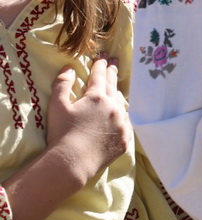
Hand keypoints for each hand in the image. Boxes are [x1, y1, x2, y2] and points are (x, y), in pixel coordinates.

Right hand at [46, 59, 130, 184]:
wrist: (72, 162)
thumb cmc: (61, 133)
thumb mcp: (57, 106)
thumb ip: (62, 84)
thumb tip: (69, 68)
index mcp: (97, 97)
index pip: (99, 77)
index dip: (100, 65)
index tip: (103, 57)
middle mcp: (113, 107)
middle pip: (113, 86)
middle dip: (113, 72)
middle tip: (116, 61)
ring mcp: (121, 123)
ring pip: (122, 104)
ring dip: (118, 94)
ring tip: (116, 89)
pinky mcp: (124, 138)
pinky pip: (126, 123)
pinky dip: (123, 116)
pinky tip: (122, 115)